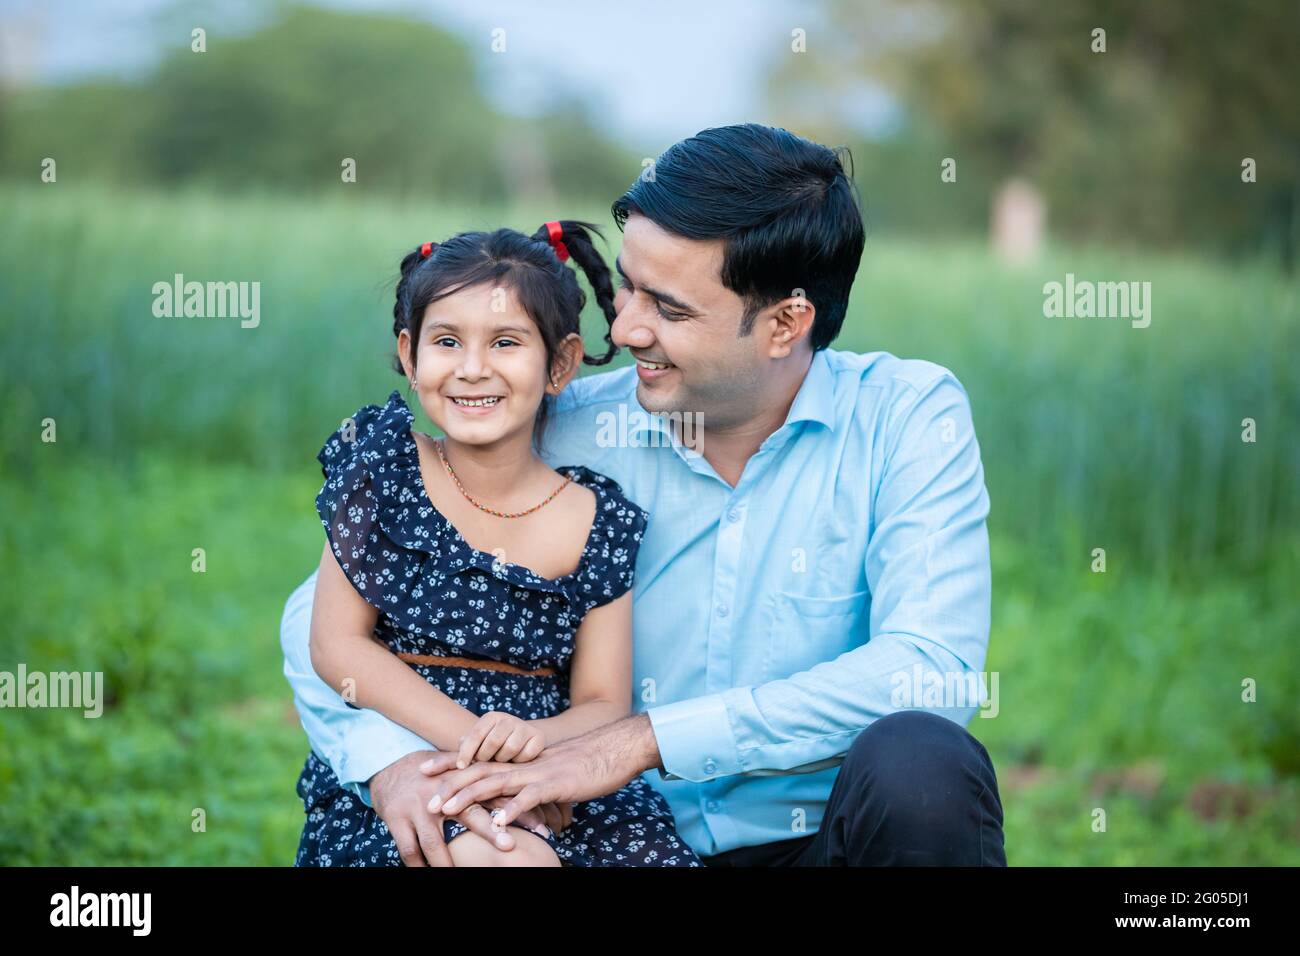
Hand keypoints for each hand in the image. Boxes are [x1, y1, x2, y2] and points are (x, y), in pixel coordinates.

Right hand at [368, 750, 552, 864]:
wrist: (388, 765)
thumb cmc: (431, 774)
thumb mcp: (457, 770)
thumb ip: (485, 781)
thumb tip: (522, 792)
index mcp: (462, 780)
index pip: (497, 795)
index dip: (520, 809)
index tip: (543, 824)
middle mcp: (442, 793)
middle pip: (470, 814)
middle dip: (491, 832)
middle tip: (511, 846)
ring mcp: (418, 807)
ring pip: (435, 843)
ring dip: (448, 863)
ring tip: (459, 875)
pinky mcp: (397, 819)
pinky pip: (409, 849)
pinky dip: (418, 866)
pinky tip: (426, 874)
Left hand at [422, 715, 657, 830]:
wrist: (610, 752)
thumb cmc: (581, 767)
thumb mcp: (548, 775)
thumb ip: (528, 785)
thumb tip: (510, 800)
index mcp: (518, 763)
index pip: (479, 762)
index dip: (451, 764)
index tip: (424, 770)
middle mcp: (521, 766)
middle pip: (478, 772)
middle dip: (449, 783)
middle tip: (424, 797)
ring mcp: (536, 774)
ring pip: (496, 784)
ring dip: (468, 797)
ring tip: (445, 808)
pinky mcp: (554, 785)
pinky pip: (529, 798)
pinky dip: (512, 810)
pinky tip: (497, 823)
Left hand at [457, 711, 545, 766]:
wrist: (520, 742)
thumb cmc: (492, 746)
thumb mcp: (478, 744)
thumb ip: (465, 748)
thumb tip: (456, 760)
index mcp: (491, 717)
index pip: (476, 734)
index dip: (466, 751)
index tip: (461, 766)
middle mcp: (508, 718)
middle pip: (493, 742)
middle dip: (486, 757)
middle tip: (485, 763)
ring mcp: (525, 727)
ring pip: (511, 748)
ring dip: (503, 760)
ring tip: (501, 760)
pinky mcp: (538, 737)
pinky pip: (527, 754)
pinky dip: (520, 761)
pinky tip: (516, 760)